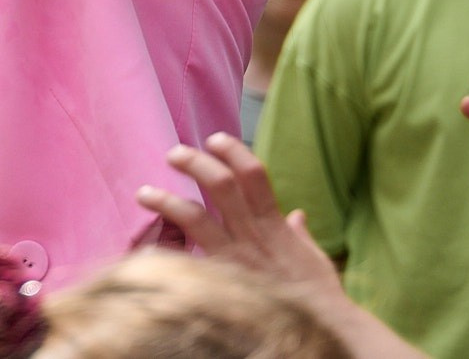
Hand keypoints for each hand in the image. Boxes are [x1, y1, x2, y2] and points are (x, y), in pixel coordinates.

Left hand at [139, 135, 348, 315]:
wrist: (324, 330)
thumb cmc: (320, 296)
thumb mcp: (314, 258)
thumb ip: (300, 234)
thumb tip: (297, 215)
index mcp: (274, 224)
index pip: (253, 174)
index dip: (233, 150)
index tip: (214, 139)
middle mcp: (252, 235)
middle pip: (220, 184)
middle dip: (194, 163)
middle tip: (174, 154)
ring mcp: (235, 259)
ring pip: (195, 218)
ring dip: (166, 200)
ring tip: (144, 193)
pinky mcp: (223, 283)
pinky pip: (188, 263)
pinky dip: (165, 256)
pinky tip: (144, 252)